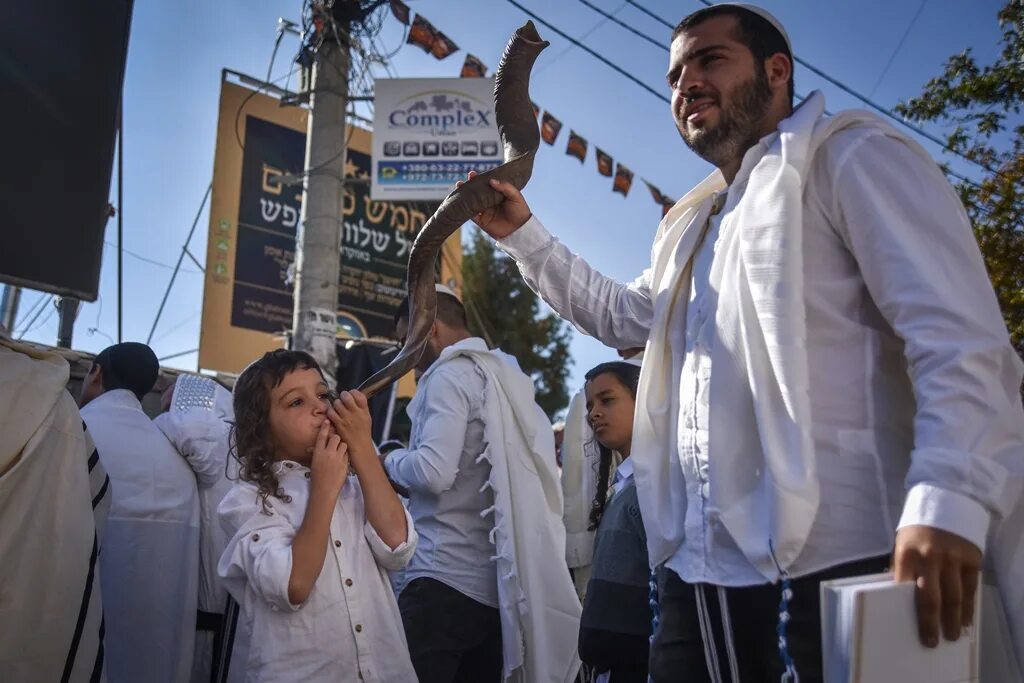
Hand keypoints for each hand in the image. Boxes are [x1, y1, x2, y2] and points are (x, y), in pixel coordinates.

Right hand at [309, 420, 348, 494]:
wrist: (324, 490)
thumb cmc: (317, 477)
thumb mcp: (313, 464)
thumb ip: (315, 454)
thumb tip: (312, 448)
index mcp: (318, 453)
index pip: (322, 436)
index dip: (325, 427)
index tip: (328, 420)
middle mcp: (328, 453)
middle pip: (336, 437)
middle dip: (337, 438)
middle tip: (336, 441)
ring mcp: (337, 458)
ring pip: (344, 444)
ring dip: (343, 446)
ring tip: (340, 450)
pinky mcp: (345, 464)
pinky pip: (348, 454)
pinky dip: (346, 454)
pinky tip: (344, 458)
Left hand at [327, 390, 375, 459]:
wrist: (359, 445)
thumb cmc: (362, 431)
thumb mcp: (367, 417)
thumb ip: (361, 406)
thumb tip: (352, 395)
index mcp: (364, 410)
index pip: (358, 395)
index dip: (353, 392)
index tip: (351, 395)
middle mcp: (356, 413)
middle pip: (346, 396)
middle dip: (343, 396)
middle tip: (342, 399)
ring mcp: (347, 418)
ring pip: (337, 403)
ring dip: (336, 403)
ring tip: (338, 408)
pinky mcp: (338, 424)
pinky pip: (331, 412)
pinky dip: (331, 411)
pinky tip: (333, 414)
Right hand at [457, 170, 531, 238]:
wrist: (520, 229)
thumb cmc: (520, 211)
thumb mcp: (515, 196)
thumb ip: (505, 187)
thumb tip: (491, 180)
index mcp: (497, 194)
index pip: (485, 184)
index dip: (478, 179)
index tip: (471, 174)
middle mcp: (489, 202)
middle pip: (476, 192)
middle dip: (468, 186)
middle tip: (462, 181)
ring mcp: (484, 211)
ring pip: (471, 202)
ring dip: (463, 196)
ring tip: (458, 188)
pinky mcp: (481, 221)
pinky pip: (470, 214)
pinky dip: (465, 208)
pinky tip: (460, 202)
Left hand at [893, 525, 981, 646]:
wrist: (946, 501)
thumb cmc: (918, 529)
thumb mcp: (902, 543)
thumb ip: (902, 567)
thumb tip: (896, 595)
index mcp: (907, 553)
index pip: (904, 587)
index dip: (908, 609)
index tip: (910, 629)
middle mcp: (930, 557)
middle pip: (930, 597)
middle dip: (930, 623)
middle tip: (931, 642)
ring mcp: (952, 558)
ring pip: (954, 596)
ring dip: (954, 619)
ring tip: (953, 635)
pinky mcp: (971, 558)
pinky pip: (970, 587)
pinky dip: (969, 606)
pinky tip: (967, 619)